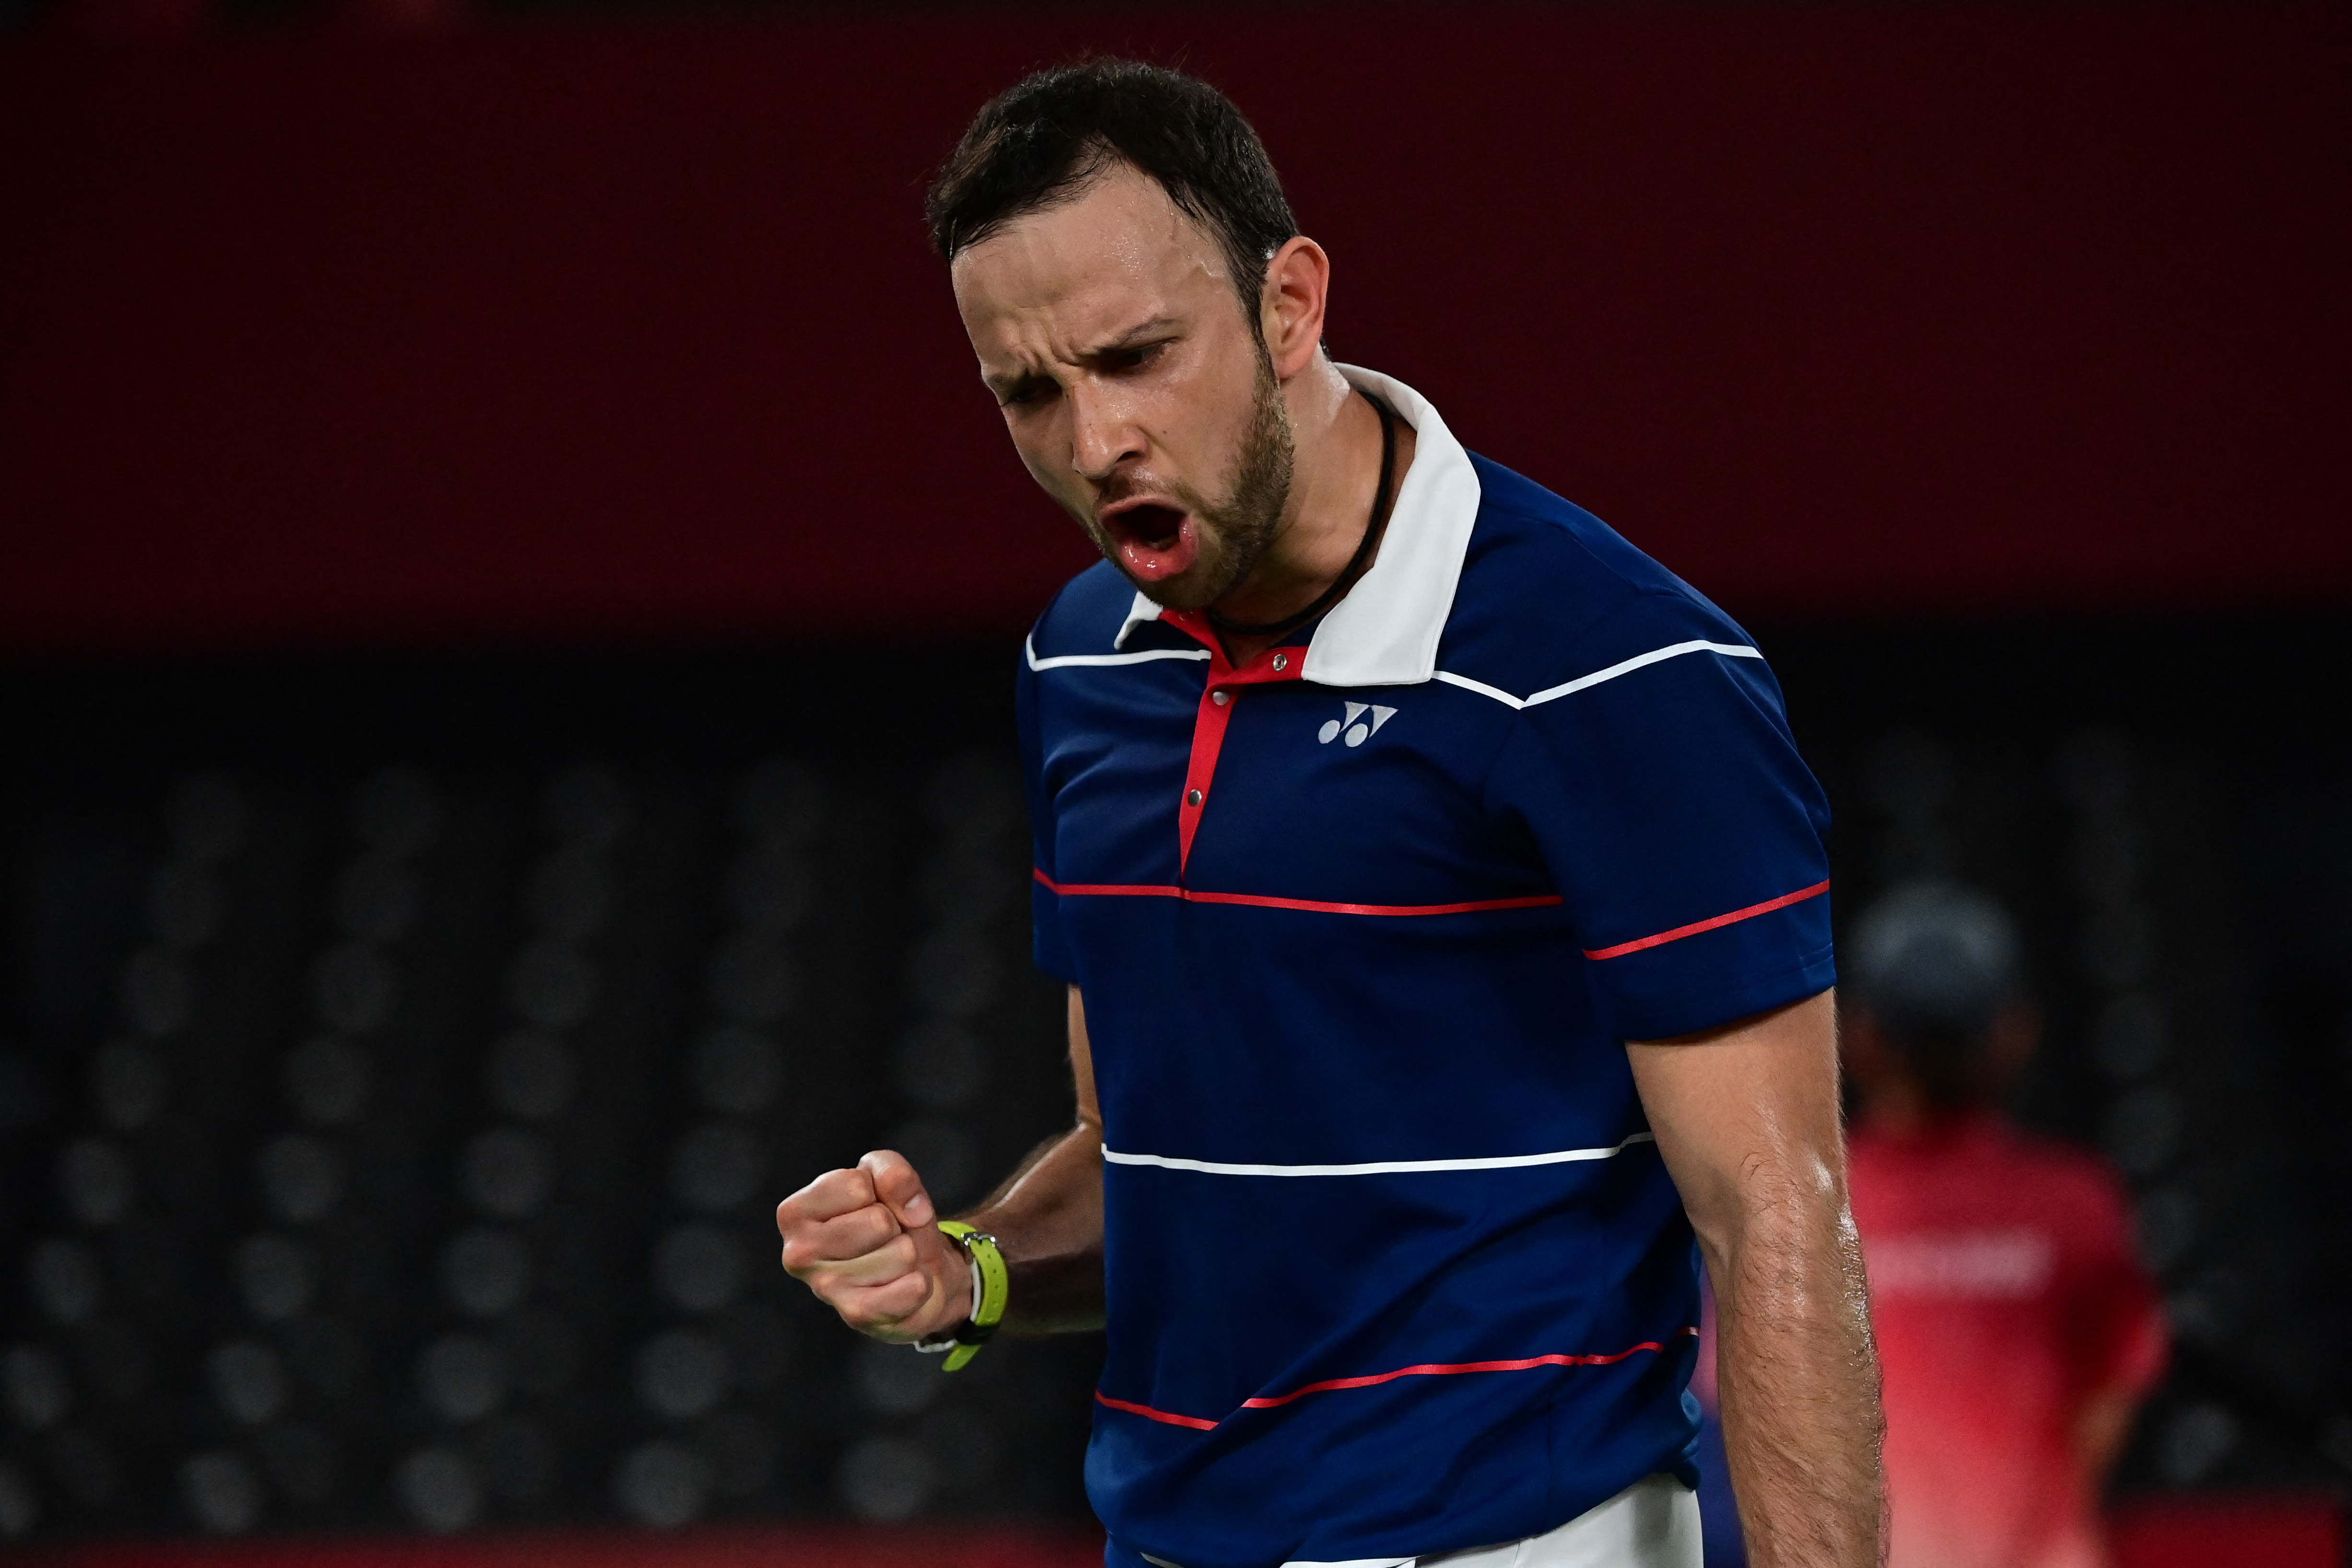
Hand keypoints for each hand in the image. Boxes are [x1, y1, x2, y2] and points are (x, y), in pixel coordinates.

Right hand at [776, 1149, 972, 1343]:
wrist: (915, 1267)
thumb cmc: (888, 1216)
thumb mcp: (886, 1176)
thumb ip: (891, 1170)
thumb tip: (912, 1209)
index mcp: (794, 1213)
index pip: (855, 1186)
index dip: (878, 1190)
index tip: (869, 1204)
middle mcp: (799, 1254)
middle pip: (879, 1221)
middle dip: (895, 1223)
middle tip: (883, 1236)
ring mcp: (826, 1289)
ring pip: (902, 1253)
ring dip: (908, 1252)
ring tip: (890, 1258)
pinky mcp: (858, 1316)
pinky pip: (913, 1288)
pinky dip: (920, 1281)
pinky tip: (901, 1284)